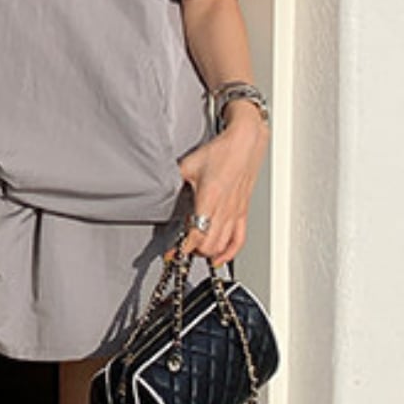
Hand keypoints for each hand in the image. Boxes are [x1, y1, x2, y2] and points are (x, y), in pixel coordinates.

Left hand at [176, 106, 268, 265]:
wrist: (245, 144)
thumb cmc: (220, 152)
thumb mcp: (188, 165)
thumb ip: (173, 180)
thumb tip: (158, 188)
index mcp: (209, 198)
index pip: (196, 234)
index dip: (182, 248)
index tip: (172, 253)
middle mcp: (224, 209)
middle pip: (208, 245)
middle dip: (193, 251)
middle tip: (180, 249)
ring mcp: (234, 213)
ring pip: (222, 246)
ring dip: (207, 253)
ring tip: (196, 251)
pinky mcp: (242, 213)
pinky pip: (238, 240)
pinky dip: (229, 253)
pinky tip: (219, 259)